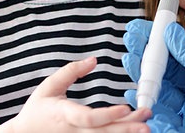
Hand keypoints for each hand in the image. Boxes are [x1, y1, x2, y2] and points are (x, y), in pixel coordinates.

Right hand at [0, 57, 150, 132]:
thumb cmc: (38, 110)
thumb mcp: (49, 86)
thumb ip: (71, 71)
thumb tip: (93, 60)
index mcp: (65, 114)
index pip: (89, 117)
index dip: (108, 115)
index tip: (125, 108)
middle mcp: (75, 131)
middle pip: (104, 131)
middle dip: (127, 127)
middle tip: (146, 121)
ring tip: (145, 126)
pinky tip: (132, 132)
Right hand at [123, 19, 184, 132]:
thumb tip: (170, 32)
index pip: (175, 59)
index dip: (157, 45)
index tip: (141, 30)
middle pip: (164, 78)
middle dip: (145, 61)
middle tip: (129, 43)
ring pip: (161, 99)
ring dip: (143, 83)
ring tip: (129, 62)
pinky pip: (166, 124)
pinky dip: (150, 114)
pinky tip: (138, 99)